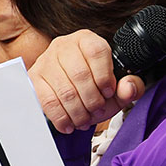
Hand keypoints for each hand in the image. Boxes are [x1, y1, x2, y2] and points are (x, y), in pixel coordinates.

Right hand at [28, 29, 144, 133]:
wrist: (70, 90)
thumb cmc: (94, 87)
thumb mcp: (117, 88)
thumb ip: (130, 87)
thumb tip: (129, 86)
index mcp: (87, 40)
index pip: (96, 51)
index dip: (105, 76)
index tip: (109, 93)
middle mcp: (64, 45)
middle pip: (80, 74)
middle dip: (92, 100)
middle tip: (97, 111)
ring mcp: (46, 60)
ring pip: (64, 90)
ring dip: (78, 112)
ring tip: (84, 120)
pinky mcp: (34, 78)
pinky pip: (48, 101)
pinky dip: (61, 118)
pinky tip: (69, 125)